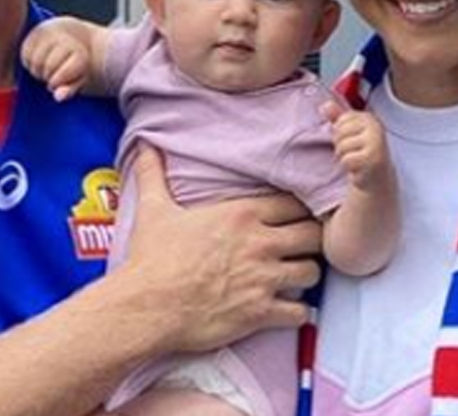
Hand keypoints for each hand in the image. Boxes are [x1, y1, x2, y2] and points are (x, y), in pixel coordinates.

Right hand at [21, 23, 89, 100]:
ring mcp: (50, 33)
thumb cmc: (75, 63)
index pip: (59, 77)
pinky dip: (29, 61)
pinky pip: (25, 54)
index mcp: (80, 54)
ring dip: (36, 70)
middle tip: (51, 74)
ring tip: (45, 68)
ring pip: (34, 62)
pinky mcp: (35, 32)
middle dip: (46, 76)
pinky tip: (38, 60)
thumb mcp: (77, 79)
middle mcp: (65, 40)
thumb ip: (69, 90)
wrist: (72, 35)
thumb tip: (58, 97)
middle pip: (46, 68)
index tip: (57, 81)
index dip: (54, 83)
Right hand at [115, 145, 322, 354]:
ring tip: (294, 277)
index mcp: (241, 214)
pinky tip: (286, 309)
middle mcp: (259, 243)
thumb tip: (144, 146)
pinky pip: (301, 312)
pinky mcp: (260, 312)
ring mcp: (263, 278)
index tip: (294, 217)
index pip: (294, 203)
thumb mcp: (154, 209)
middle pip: (313, 234)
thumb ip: (154, 174)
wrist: (146, 307)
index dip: (299, 211)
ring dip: (306, 274)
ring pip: (312, 271)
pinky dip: (298, 312)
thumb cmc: (151, 260)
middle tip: (300, 247)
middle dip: (310, 240)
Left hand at [322, 102, 393, 192]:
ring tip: (356, 160)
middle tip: (354, 152)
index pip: (340, 121)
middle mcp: (375, 128)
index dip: (340, 133)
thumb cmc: (361, 151)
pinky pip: (346, 160)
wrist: (377, 176)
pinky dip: (348, 166)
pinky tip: (358, 168)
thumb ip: (338, 117)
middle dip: (341, 145)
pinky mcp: (373, 160)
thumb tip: (324, 105)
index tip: (352, 140)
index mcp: (370, 118)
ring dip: (345, 157)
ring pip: (342, 147)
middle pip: (339, 133)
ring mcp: (376, 143)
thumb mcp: (350, 131)